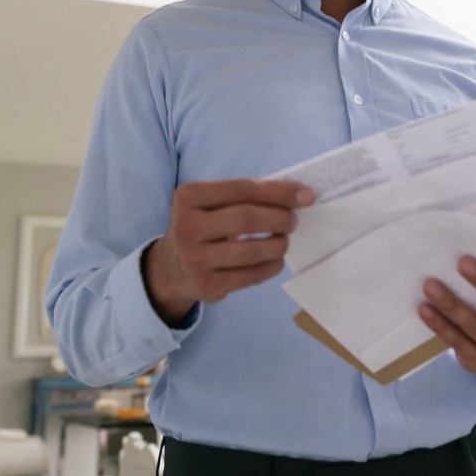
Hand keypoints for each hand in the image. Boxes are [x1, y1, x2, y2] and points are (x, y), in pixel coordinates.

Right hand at [142, 178, 313, 324]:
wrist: (170, 268)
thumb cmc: (203, 225)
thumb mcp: (211, 202)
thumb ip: (246, 195)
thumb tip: (298, 195)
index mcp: (188, 197)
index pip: (243, 189)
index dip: (279, 192)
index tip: (305, 196)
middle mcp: (187, 227)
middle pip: (247, 219)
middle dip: (280, 218)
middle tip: (293, 221)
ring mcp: (195, 259)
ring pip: (252, 250)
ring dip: (279, 244)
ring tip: (284, 240)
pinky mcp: (207, 285)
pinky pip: (251, 275)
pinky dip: (272, 266)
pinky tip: (275, 259)